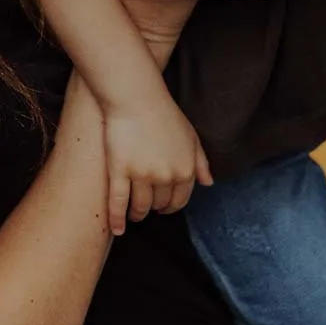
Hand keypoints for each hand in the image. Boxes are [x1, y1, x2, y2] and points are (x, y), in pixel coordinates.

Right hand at [104, 93, 211, 235]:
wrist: (136, 96)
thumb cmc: (164, 113)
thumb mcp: (190, 135)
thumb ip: (201, 161)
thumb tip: (209, 183)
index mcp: (185, 170)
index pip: (179, 200)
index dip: (170, 206)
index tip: (162, 207)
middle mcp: (166, 176)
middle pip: (159, 204)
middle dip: (153, 208)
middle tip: (146, 208)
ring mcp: (142, 175)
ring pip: (140, 206)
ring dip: (137, 214)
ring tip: (133, 215)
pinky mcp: (120, 170)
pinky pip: (117, 202)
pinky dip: (116, 218)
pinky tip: (116, 228)